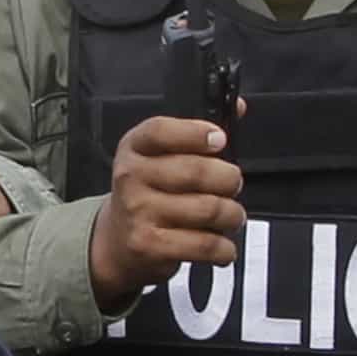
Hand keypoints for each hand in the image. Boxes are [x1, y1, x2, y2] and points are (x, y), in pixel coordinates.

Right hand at [86, 111, 244, 307]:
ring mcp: (138, 211)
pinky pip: (203, 244)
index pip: (162, 131)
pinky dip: (224, 248)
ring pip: (208, 209)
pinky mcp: (149, 244)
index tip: (220, 140)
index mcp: (135, 147)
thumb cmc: (151, 191)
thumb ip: (197, 133)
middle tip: (233, 185)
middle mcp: (131, 176)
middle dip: (230, 180)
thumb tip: (238, 107)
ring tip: (231, 216)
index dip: (196, 133)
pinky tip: (223, 246)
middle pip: (196, 172)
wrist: (118, 240)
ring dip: (232, 215)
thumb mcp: (162, 156)